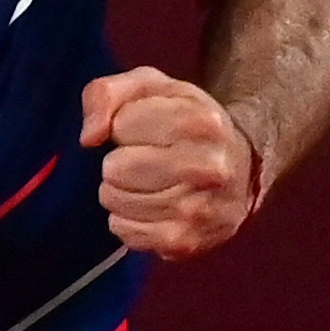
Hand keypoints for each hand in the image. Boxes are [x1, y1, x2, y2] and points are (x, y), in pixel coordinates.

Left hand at [80, 66, 259, 259]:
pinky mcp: (186, 242)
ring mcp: (200, 210)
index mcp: (202, 122)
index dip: (124, 125)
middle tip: (138, 160)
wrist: (240, 167)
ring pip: (117, 202)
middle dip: (117, 162)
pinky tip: (145, 207)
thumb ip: (107, 94)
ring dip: (118, 191)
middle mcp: (210, 167)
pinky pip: (126, 232)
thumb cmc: (185, 121)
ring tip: (140, 183)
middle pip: (116, 169)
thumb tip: (89, 138)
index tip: (145, 129)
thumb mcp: (151, 88)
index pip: (122, 125)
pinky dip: (125, 219)